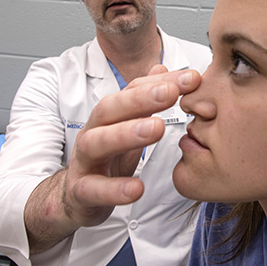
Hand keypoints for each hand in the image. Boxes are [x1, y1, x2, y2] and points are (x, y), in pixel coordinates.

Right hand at [24, 66, 201, 252]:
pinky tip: (137, 188)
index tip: (191, 79)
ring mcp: (84, 161)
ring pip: (97, 143)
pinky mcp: (81, 191)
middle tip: (171, 93)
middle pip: (110, 109)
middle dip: (140, 98)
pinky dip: (114, 189)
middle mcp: (93, 132)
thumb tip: (161, 68)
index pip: (131, 91)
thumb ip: (144, 99)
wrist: (75, 197)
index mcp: (108, 117)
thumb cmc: (106, 158)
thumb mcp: (127, 126)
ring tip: (156, 129)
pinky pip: (94, 189)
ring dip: (126, 134)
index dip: (160, 83)